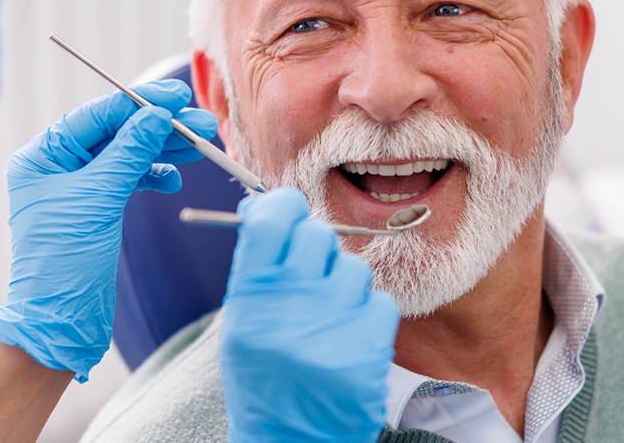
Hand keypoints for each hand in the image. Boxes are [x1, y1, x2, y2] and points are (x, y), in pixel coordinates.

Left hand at [0, 80, 215, 381]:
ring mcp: (78, 187)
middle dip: (160, 127)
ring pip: (128, 155)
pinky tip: (173, 178)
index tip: (177, 97)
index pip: (98, 115)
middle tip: (202, 123)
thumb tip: (157, 115)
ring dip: (165, 149)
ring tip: (201, 145)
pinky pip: (129, 179)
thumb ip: (130, 151)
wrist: (60, 321)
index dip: (140, 103)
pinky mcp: (97, 208)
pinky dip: (154, 176)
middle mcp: (57, 166)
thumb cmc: (64, 260)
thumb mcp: (99, 197)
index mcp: (43, 156)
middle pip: (116, 132)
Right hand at [220, 188, 398, 442]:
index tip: (288, 210)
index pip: (272, 220)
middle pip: (317, 236)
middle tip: (310, 275)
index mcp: (249, 300)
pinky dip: (368, 317)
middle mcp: (289, 310)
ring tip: (328, 319)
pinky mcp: (368, 350)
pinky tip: (348, 339)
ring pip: (354, 269)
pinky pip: (381, 303)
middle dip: (316, 250)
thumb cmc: (263, 375)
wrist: (288, 442)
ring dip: (344, 287)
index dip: (284, 206)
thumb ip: (256, 265)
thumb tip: (269, 205)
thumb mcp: (242, 322)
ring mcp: (332, 329)